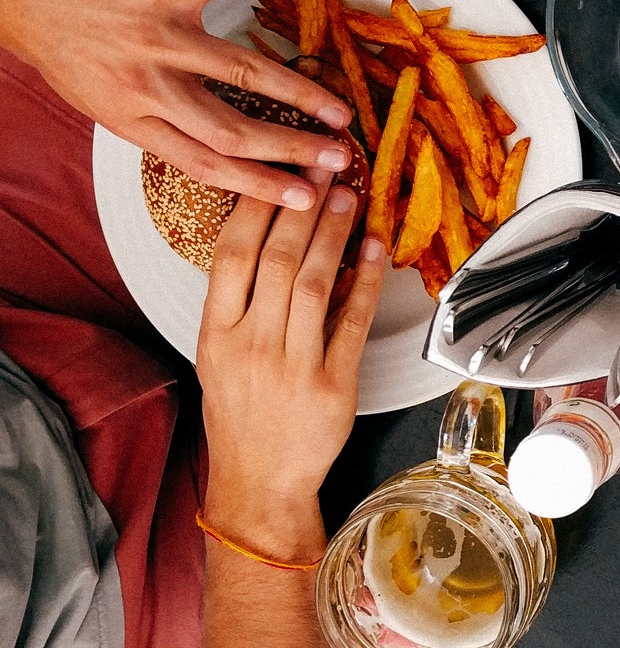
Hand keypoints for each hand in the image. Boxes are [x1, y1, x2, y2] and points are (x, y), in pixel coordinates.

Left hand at [0, 0, 352, 208]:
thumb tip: (202, 134)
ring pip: (240, 73)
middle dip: (293, 149)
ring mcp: (153, 37)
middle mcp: (145, 86)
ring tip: (339, 108)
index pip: (206, 164)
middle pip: (232, 130)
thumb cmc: (53, 36)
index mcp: (130, 119)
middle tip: (340, 159)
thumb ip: (150, 113)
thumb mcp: (95, 95)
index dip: (260, 186)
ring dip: (298, 92)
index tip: (304, 200)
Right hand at [197, 177, 384, 559]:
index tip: (278, 171)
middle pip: (278, 260)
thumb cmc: (242, 414)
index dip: (257, 207)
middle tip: (323, 167)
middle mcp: (252, 345)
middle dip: (303, 207)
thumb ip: (238, 302)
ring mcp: (293, 365)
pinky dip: (367, 282)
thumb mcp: (219, 355)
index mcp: (216, 333)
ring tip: (348, 196)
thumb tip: (270, 237)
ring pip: (317, 284)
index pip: (231, 255)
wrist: (260, 480)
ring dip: (335, 234)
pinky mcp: (334, 385)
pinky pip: (353, 322)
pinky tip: (376, 250)